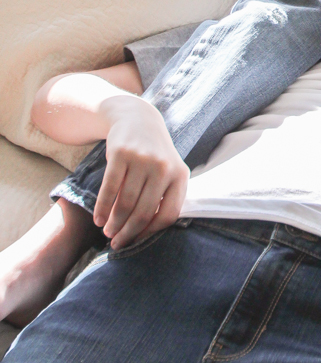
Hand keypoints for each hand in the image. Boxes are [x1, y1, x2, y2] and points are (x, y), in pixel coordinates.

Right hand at [93, 97, 189, 249]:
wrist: (138, 119)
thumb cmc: (153, 155)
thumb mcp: (168, 171)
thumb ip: (164, 197)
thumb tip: (147, 233)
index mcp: (180, 175)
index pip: (169, 215)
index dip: (151, 233)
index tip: (136, 242)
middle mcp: (163, 167)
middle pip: (144, 212)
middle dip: (128, 233)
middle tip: (116, 243)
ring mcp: (142, 160)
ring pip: (125, 203)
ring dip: (114, 223)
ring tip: (107, 232)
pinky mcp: (121, 154)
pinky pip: (109, 189)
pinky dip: (102, 208)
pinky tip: (97, 219)